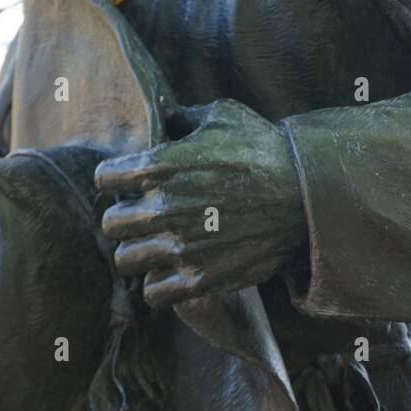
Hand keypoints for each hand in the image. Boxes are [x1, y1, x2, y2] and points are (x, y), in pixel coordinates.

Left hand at [95, 99, 307, 309]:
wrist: (306, 195)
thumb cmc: (264, 150)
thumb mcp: (223, 116)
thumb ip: (183, 119)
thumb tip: (164, 120)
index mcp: (159, 166)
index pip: (104, 179)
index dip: (116, 178)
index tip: (129, 182)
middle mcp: (162, 209)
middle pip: (110, 224)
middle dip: (124, 217)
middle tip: (143, 216)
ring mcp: (180, 247)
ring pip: (125, 261)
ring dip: (138, 252)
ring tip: (156, 245)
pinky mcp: (200, 278)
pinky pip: (154, 294)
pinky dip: (159, 284)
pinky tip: (173, 270)